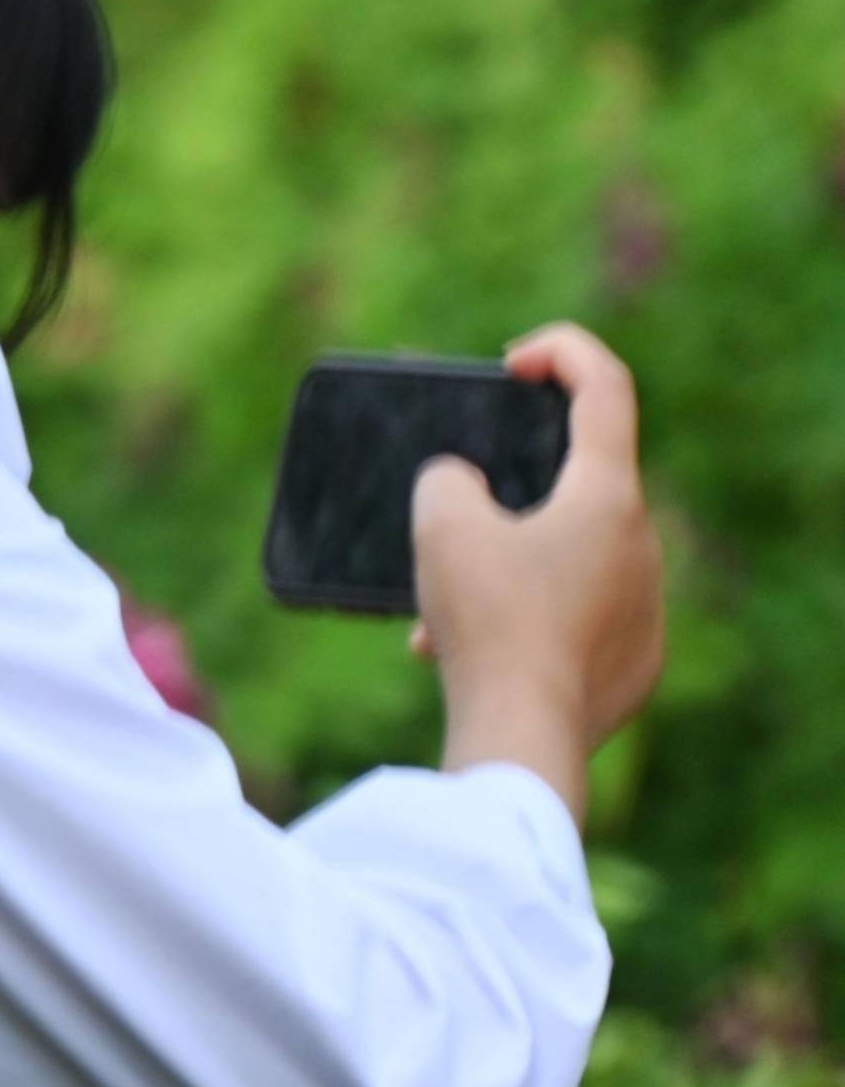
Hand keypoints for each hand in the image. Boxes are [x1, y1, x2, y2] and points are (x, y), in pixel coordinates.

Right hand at [415, 321, 662, 817]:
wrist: (525, 734)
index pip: (604, 386)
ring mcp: (646, 607)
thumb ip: (446, 478)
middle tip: (459, 500)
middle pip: (582, 481)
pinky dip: (525, 618)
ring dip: (509, 563)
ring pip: (572, 557)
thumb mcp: (439, 524)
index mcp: (607, 495)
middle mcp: (642, 544)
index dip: (560, 352)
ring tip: (444, 603)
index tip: (512, 365)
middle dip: (514, 482)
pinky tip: (470, 650)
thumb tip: (460, 485)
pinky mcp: (636, 662)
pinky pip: (577, 618)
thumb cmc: (487, 620)